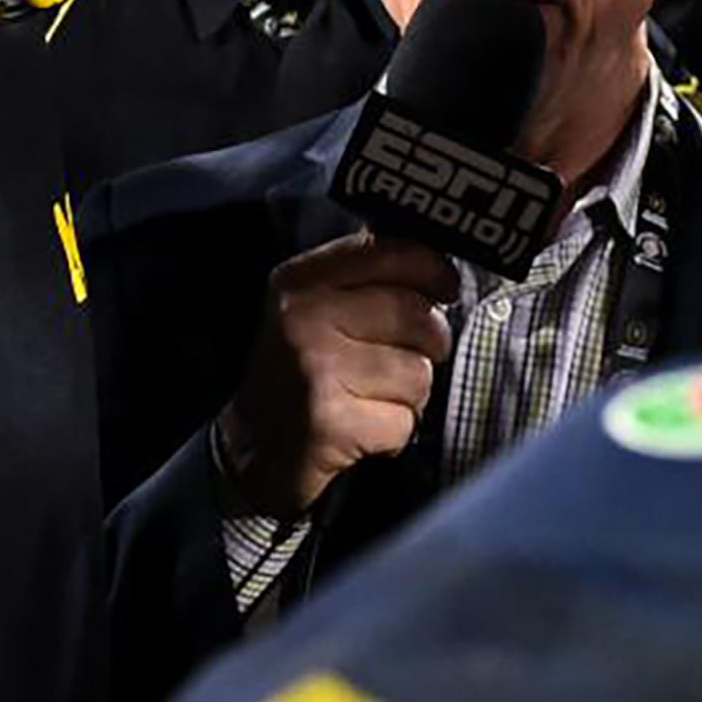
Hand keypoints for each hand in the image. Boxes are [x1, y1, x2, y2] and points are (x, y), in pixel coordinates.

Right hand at [213, 231, 456, 518]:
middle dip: (425, 344)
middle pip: (416, 314)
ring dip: (408, 395)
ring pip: (418, 373)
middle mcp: (302, 318)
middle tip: (396, 360)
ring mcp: (315, 370)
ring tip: (370, 398)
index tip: (445, 287)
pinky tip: (362, 428)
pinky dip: (394, 433)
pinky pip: (404, 421)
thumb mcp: (319, 309)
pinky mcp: (330, 423)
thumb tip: (441, 266)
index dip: (433, 269)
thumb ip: (369, 279)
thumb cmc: (303, 374)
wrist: (256, 450)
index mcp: (301, 281)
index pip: (391, 252)